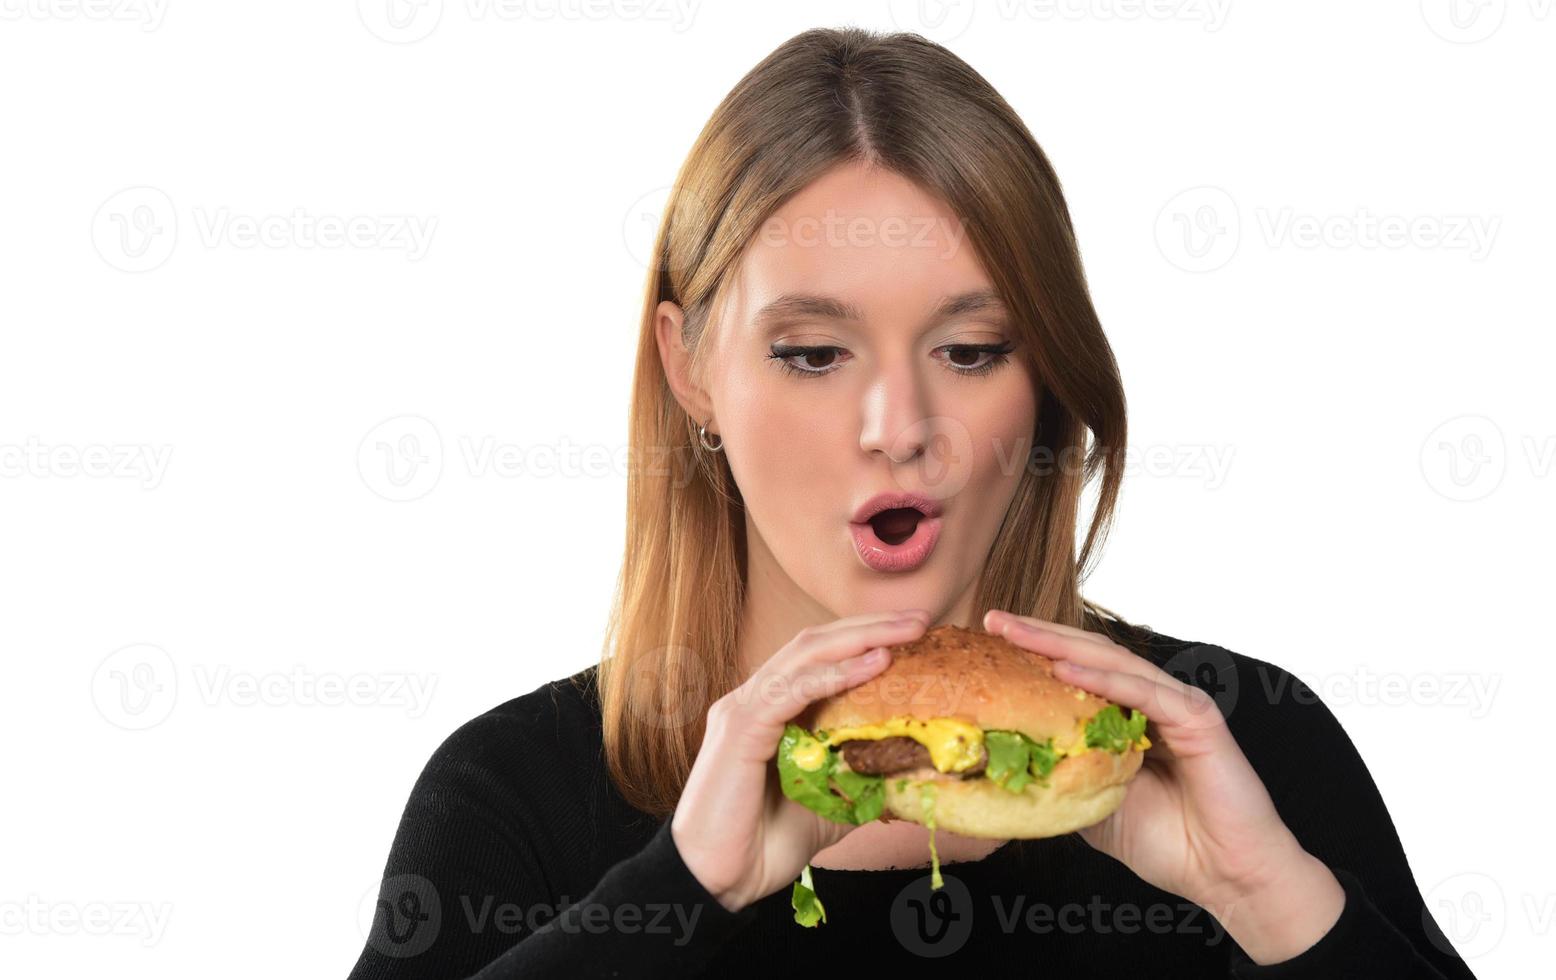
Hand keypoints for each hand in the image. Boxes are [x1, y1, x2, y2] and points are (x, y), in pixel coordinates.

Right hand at [670, 609, 931, 912]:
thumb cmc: (766, 843)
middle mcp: (755, 698)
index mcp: (773, 709)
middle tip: (921, 618)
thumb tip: (914, 767)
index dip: (868, 638)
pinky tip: (871, 664)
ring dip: (860, 638)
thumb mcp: (832, 802)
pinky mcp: (739, 729)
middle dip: (872, 626)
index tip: (918, 634)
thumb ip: (862, 777)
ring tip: (905, 631)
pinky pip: (790, 690)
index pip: (822, 657)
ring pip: (804, 655)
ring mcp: (743, 709)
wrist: (719, 881)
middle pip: (816, 643)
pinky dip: (833, 674)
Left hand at [983, 610, 1345, 963]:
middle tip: (992, 619)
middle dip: (1037, 635)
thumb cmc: (1164, 842)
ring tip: (1017, 632)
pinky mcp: (1196, 717)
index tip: (987, 642)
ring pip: (1111, 662)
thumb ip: (1060, 775)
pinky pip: (1143, 691)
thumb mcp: (1090, 804)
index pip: (1074, 671)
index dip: (1032, 654)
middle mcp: (1150, 699)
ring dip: (1060, 645)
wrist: (1222, 875)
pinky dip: (1103, 679)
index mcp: (1127, 715)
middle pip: (1088, 655)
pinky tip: (1064, 669)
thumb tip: (1002, 765)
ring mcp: (1175, 703)